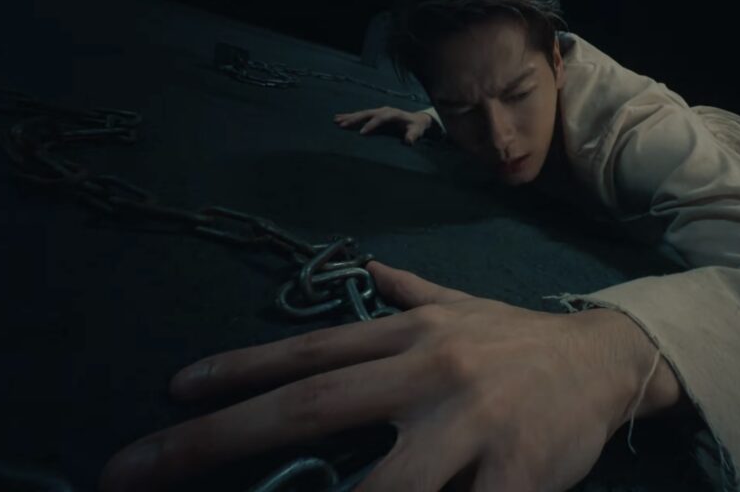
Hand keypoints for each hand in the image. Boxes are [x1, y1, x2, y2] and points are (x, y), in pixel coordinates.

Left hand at [99, 261, 664, 491]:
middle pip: (312, 406)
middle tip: (132, 470)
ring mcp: (470, 425)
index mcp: (411, 335)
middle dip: (217, 439)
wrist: (607, 358)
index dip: (238, 370)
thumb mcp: (462, 304)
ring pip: (382, 487)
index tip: (173, 390)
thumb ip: (412, 291)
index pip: (311, 350)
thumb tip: (369, 269)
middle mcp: (429, 372)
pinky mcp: (516, 475)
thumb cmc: (520, 340)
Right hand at [335, 106, 434, 144]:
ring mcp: (378, 111)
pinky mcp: (375, 114)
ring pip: (362, 113)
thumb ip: (412, 136)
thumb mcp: (417, 131)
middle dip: (354, 119)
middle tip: (342, 125)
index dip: (371, 125)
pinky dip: (350, 116)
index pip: (380, 118)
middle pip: (367, 114)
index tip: (361, 133)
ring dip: (349, 117)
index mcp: (393, 114)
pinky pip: (361, 115)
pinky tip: (339, 118)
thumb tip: (408, 141)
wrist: (416, 120)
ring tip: (336, 121)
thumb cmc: (416, 127)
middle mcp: (384, 110)